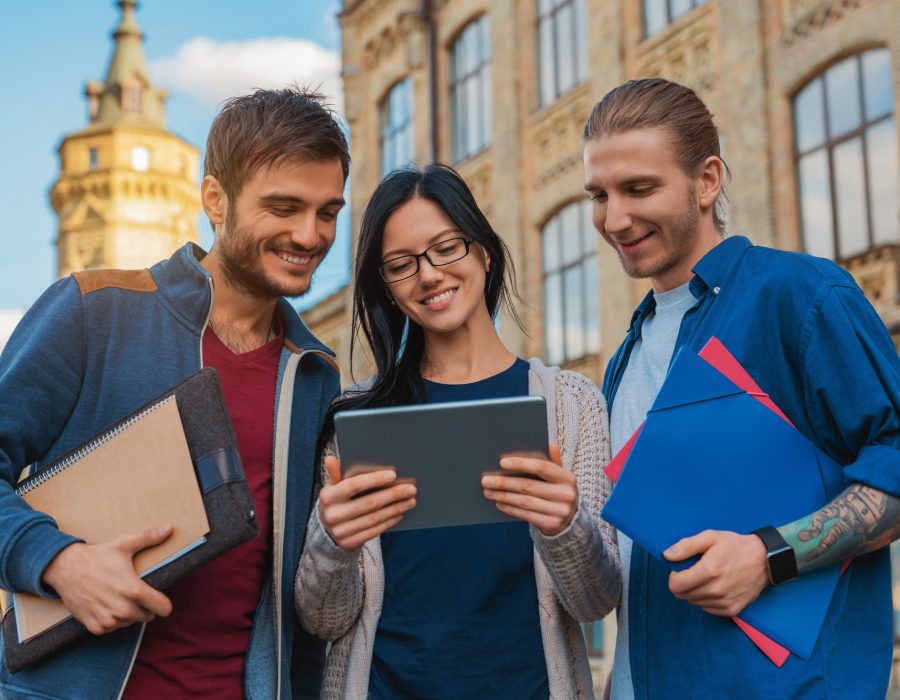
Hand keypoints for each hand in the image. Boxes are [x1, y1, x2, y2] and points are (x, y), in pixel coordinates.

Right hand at [41, 526, 173, 635]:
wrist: (66, 569)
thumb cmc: (98, 556)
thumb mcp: (124, 545)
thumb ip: (149, 538)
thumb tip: (169, 528)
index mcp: (134, 590)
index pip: (163, 608)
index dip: (164, 604)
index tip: (160, 599)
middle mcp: (122, 609)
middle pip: (147, 616)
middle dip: (144, 606)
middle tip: (133, 593)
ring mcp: (108, 620)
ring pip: (129, 622)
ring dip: (128, 614)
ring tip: (118, 597)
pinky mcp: (95, 627)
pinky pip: (112, 628)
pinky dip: (111, 620)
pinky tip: (106, 605)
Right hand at [318, 456, 416, 549]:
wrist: (326, 529)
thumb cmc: (336, 501)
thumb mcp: (332, 487)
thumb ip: (335, 473)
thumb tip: (330, 458)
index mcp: (328, 496)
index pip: (354, 485)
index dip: (374, 479)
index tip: (393, 474)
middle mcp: (333, 515)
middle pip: (369, 503)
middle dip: (393, 495)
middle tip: (411, 489)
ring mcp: (340, 531)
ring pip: (374, 518)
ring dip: (396, 508)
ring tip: (410, 500)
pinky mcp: (349, 543)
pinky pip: (374, 531)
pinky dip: (389, 521)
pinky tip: (399, 513)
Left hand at [481, 444, 576, 536]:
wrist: (572, 520)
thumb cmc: (559, 491)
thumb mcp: (560, 476)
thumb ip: (554, 461)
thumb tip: (551, 444)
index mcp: (567, 478)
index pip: (542, 467)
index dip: (521, 464)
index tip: (502, 462)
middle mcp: (566, 494)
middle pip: (528, 486)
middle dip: (504, 482)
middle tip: (486, 480)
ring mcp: (560, 511)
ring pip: (524, 502)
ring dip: (503, 496)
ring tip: (488, 491)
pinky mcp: (551, 524)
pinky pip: (525, 515)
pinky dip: (510, 508)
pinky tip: (499, 503)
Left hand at [664, 530, 768, 616]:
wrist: (764, 560)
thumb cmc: (735, 546)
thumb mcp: (710, 537)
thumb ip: (685, 546)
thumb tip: (666, 556)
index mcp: (708, 572)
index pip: (675, 586)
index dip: (675, 576)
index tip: (683, 568)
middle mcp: (716, 591)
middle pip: (683, 595)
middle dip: (684, 583)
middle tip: (696, 571)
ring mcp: (724, 603)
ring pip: (694, 602)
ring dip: (695, 591)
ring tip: (709, 577)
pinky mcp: (732, 610)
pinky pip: (707, 609)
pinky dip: (707, 599)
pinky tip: (716, 586)